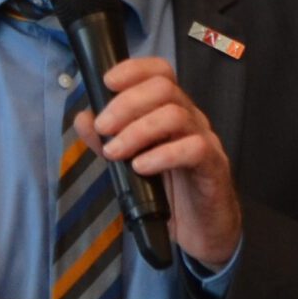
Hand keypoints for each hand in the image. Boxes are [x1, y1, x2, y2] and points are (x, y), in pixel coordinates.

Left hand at [72, 57, 242, 270]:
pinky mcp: (214, 166)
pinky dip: (162, 155)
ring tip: (115, 153)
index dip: (134, 69)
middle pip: (164, 87)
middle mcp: (191, 118)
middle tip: (103, 128)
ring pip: (175, 115)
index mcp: (172, 111)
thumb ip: (107, 141)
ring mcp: (205, 140)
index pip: (160, 72)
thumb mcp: (130, 163)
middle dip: (126, 103)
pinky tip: (141, 168)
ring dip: (137, 131)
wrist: (203, 229)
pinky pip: (193, 148)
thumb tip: (83, 118)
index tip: (107, 82)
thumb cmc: (170, 191)